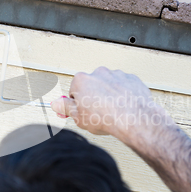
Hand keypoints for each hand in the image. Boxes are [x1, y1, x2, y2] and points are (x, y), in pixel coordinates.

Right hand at [51, 67, 169, 144]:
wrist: (133, 118)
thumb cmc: (107, 118)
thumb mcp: (78, 117)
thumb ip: (66, 108)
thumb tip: (56, 104)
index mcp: (82, 80)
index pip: (74, 90)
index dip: (78, 103)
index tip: (82, 111)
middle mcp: (99, 73)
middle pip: (92, 85)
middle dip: (93, 97)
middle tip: (97, 113)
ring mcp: (116, 74)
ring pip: (109, 85)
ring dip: (109, 95)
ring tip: (112, 111)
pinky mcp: (131, 79)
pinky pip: (124, 85)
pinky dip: (123, 94)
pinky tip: (124, 106)